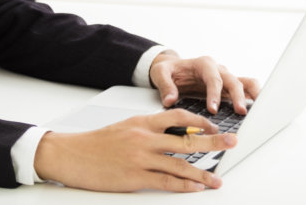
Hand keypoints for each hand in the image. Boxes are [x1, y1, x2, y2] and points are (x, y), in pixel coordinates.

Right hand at [34, 109, 233, 191]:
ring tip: (218, 178)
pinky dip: (184, 186)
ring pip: (180, 164)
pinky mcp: (135, 177)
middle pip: (186, 139)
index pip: (179, 116)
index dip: (200, 122)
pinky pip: (166, 182)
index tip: (215, 127)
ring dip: (203, 173)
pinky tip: (196, 189)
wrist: (73, 154)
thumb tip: (175, 134)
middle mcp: (145, 136)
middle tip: (232, 143)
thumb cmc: (98, 142)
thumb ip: (149, 129)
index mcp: (143, 121)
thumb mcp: (126, 126)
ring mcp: (141, 157)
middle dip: (213, 142)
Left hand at [150, 52, 259, 114]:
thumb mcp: (160, 73)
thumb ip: (164, 85)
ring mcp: (224, 78)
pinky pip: (246, 88)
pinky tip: (258, 109)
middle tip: (239, 111)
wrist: (173, 69)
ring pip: (244, 82)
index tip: (213, 108)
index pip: (212, 77)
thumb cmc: (168, 70)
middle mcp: (217, 69)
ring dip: (252, 94)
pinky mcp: (228, 87)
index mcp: (202, 64)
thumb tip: (170, 100)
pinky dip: (253, 96)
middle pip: (232, 80)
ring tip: (258, 108)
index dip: (214, 93)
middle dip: (237, 95)